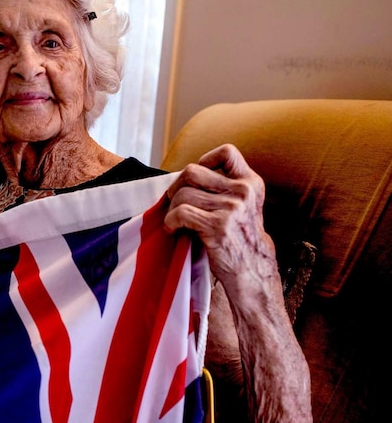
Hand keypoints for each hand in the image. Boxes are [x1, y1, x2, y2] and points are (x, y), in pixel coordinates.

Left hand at [163, 143, 274, 290]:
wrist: (252, 270)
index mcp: (250, 183)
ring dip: (171, 208)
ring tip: (174, 221)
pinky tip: (173, 229)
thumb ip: (225, 187)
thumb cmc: (240, 237)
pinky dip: (170, 221)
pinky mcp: (217, 226)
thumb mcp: (244, 205)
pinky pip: (181, 213)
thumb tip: (186, 176)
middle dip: (177, 186)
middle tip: (174, 201)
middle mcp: (243, 191)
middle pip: (192, 172)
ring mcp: (231, 208)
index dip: (205, 160)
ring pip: (183, 194)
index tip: (194, 179)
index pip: (227, 152)